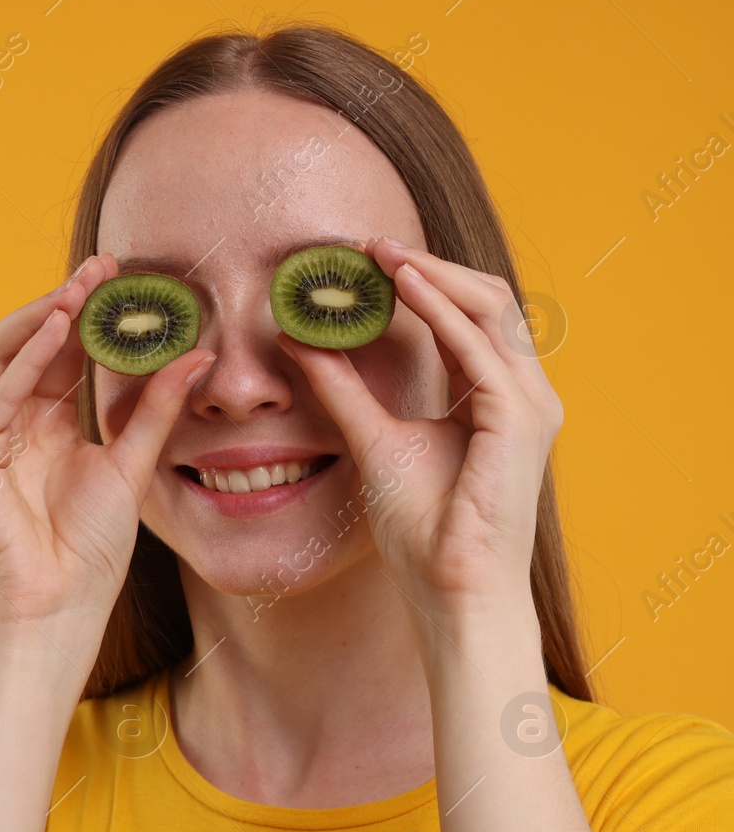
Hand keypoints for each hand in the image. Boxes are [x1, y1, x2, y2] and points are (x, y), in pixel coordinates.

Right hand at [0, 255, 214, 641]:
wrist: (57, 612)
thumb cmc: (87, 554)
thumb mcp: (132, 467)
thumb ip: (156, 412)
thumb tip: (198, 355)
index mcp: (43, 428)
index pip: (59, 355)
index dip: (89, 315)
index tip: (124, 278)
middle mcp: (9, 426)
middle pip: (28, 345)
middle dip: (64, 302)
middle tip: (104, 268)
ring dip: (39, 317)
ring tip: (80, 289)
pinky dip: (27, 357)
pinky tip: (59, 329)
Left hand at [275, 237, 562, 616]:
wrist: (450, 587)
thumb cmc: (423, 529)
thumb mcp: (372, 440)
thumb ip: (343, 389)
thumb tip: (302, 341)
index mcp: (494, 396)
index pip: (464, 318)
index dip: (419, 282)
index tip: (364, 260)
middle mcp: (521, 392)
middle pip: (485, 301)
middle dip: (428, 266)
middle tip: (370, 245)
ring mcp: (529, 403)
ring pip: (488, 309)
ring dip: (433, 276)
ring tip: (381, 254)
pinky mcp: (520, 418)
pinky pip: (480, 347)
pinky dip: (441, 311)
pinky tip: (403, 289)